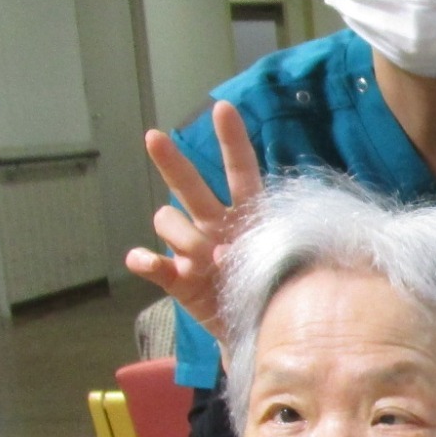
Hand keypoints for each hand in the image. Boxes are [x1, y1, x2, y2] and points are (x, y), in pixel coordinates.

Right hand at [122, 100, 261, 341]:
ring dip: (182, 236)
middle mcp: (214, 224)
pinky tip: (148, 262)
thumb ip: (268, 249)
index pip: (240, 170)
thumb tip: (221, 252)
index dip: (232, 140)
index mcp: (248, 214)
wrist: (261, 329)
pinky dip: (145, 261)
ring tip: (207, 260)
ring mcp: (192, 250)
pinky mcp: (177, 279)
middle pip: (190, 186)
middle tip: (154, 137)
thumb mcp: (290, 264)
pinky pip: (153, 263)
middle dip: (172, 162)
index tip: (223, 108)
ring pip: (168, 222)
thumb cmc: (279, 288)